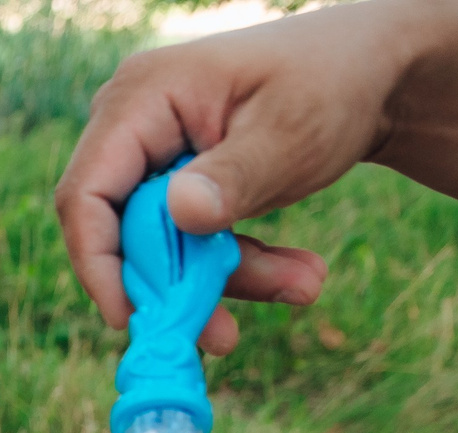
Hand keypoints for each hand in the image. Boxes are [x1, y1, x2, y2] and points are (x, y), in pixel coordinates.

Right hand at [54, 3, 414, 352]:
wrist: (370, 72)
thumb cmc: (331, 83)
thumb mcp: (289, 134)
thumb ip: (233, 178)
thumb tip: (181, 213)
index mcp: (142, 97)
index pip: (87, 194)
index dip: (99, 264)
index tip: (133, 319)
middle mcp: (133, 125)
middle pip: (120, 230)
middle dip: (176, 284)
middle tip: (226, 335)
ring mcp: (153, 155)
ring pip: (159, 246)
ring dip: (223, 282)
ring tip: (304, 284)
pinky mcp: (178, 185)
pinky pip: (188, 242)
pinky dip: (237, 267)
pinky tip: (297, 275)